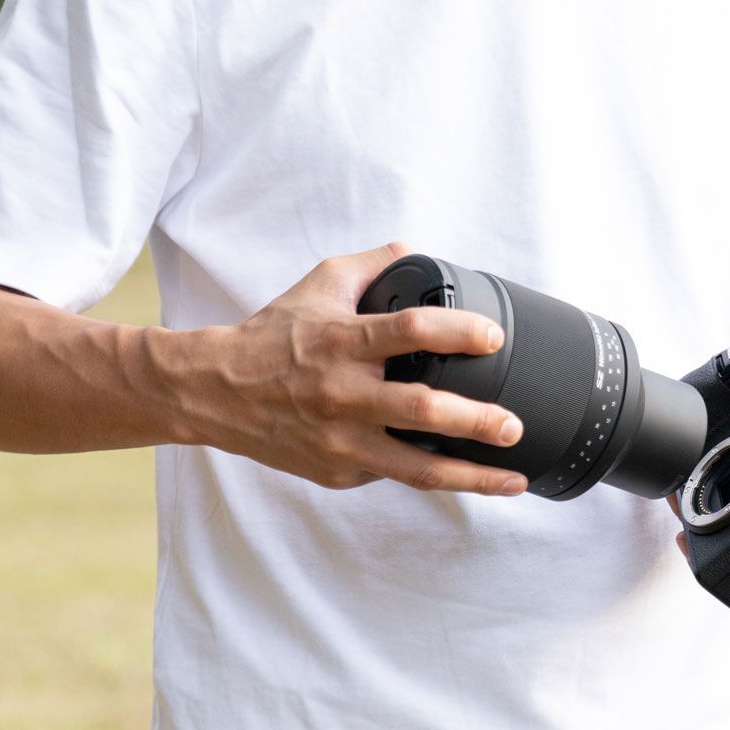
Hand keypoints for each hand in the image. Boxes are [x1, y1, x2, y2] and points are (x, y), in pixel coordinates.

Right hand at [177, 243, 528, 494]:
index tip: (493, 336)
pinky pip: (393, 475)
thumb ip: (371, 265)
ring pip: (416, 468)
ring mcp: (341, 441)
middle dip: (478, 420)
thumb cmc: (272, 337)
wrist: (215, 393)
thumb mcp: (319, 285)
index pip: (409, 330)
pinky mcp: (338, 472)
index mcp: (344, 341)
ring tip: (512, 478)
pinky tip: (465, 476)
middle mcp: (344, 394)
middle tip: (513, 424)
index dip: (457, 331)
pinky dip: (431, 475)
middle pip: (422, 410)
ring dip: (471, 476)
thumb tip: (415, 250)